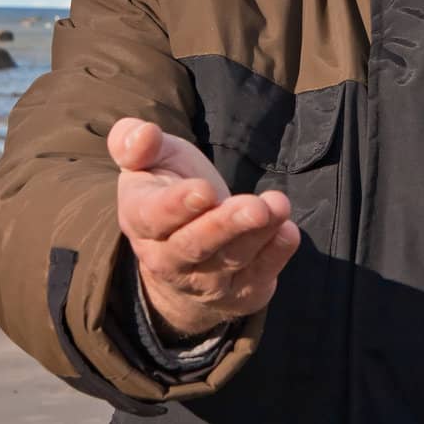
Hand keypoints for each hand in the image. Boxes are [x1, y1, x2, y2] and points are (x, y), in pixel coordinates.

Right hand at [109, 117, 300, 338]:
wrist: (179, 255)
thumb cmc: (166, 191)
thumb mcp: (148, 162)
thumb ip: (135, 143)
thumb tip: (142, 133)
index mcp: (141, 219)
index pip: (154, 217)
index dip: (177, 205)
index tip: (204, 190)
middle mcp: (167, 258)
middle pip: (195, 246)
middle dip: (225, 226)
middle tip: (254, 207)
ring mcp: (204, 280)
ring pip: (231, 259)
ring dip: (257, 234)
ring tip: (278, 206)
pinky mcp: (239, 291)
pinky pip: (258, 276)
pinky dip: (275, 255)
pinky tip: (288, 231)